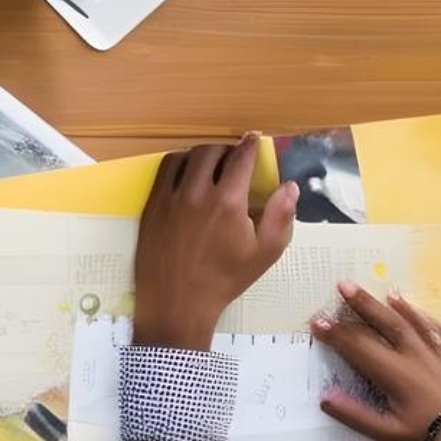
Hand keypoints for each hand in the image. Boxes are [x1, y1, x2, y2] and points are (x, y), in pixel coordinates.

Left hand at [132, 135, 296, 350]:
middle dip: (226, 150)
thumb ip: (281, 215)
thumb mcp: (265, 252)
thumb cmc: (225, 279)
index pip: (241, 159)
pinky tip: (186, 174)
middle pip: (211, 152)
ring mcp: (170, 197)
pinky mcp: (152, 205)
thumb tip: (289, 186)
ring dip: (202, 155)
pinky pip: (164, 171)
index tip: (254, 139)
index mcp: (228, 202)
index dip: (250, 145)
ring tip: (211, 164)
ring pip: (185, 157)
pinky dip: (178, 164)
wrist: (177, 301)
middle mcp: (197, 193)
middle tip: (233, 159)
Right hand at [311, 284, 440, 440]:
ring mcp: (437, 353)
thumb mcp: (388, 434)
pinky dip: (421, 315)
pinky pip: (437, 328)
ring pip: (409, 321)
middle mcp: (414, 357)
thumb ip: (355, 415)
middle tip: (342, 286)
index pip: (358, 347)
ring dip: (388, 305)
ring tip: (374, 291)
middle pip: (383, 324)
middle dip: (360, 305)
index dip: (335, 333)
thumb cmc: (431, 437)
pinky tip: (411, 306)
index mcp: (394, 375)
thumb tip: (325, 398)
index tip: (318, 321)